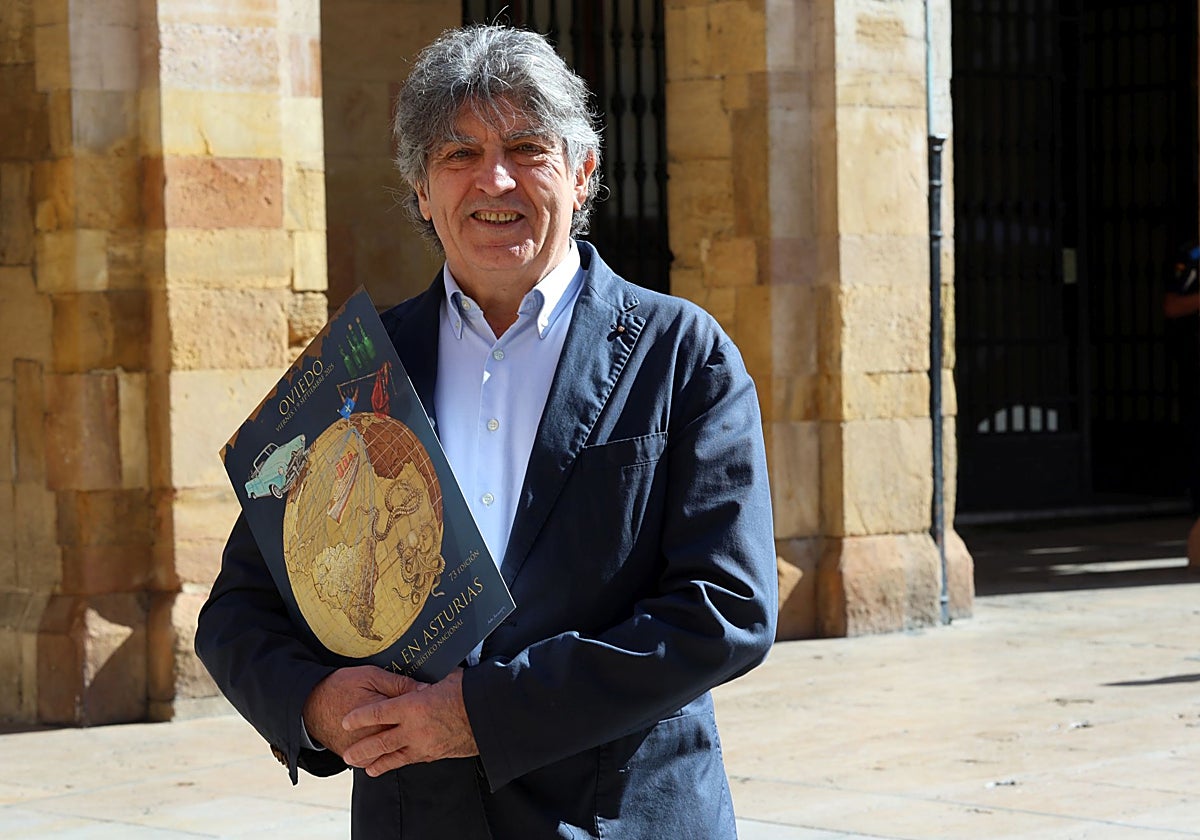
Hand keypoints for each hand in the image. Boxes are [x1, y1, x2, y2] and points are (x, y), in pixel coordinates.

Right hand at [301, 665, 417, 756]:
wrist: (309, 706)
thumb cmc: (340, 687)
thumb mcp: (370, 676)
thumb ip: (399, 684)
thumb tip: (425, 689)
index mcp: (380, 714)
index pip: (415, 716)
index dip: (427, 710)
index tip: (434, 704)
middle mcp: (373, 737)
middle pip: (409, 738)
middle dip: (422, 728)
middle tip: (428, 719)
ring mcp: (365, 753)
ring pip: (397, 754)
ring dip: (408, 745)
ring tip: (416, 732)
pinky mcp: (359, 761)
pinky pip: (381, 762)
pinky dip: (391, 754)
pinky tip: (399, 743)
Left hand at [341, 668, 477, 775]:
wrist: (491, 717)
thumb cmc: (469, 692)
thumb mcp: (446, 677)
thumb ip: (428, 679)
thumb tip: (420, 672)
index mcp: (413, 706)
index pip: (378, 712)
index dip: (360, 717)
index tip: (347, 720)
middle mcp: (414, 729)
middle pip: (380, 742)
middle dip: (361, 749)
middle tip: (347, 755)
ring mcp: (425, 745)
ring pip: (394, 757)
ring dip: (377, 762)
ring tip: (364, 767)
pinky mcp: (435, 754)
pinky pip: (412, 760)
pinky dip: (399, 763)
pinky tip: (393, 765)